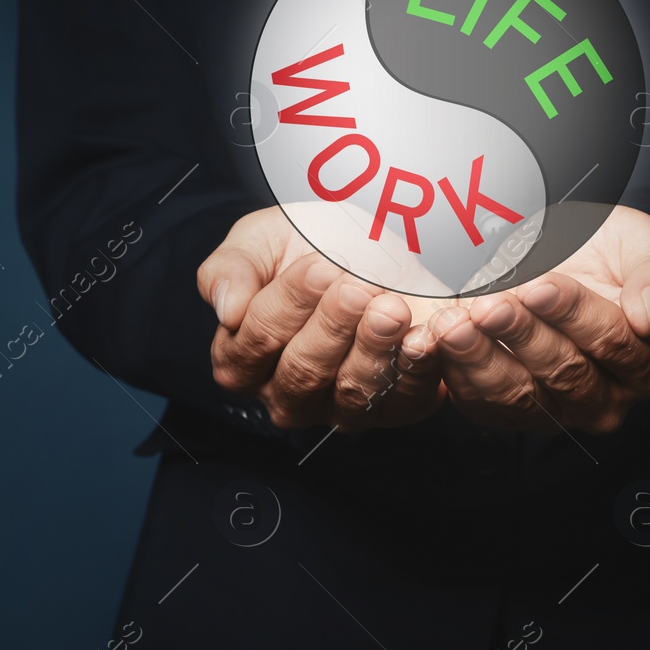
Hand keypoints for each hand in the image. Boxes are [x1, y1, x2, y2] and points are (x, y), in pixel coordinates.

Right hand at [197, 207, 448, 429]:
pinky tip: (422, 338)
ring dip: (373, 348)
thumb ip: (228, 271)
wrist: (378, 247)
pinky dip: (416, 369)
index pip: (255, 343)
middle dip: (332, 326)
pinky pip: (404, 400)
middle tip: (357, 288)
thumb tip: (226, 309)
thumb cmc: (309, 246)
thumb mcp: (259, 241)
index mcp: (242, 360)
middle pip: (302, 373)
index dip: (287, 305)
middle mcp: (287, 395)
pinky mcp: (394, 407)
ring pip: (351, 393)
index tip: (318, 267)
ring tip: (390, 308)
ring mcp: (340, 407)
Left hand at [425, 205, 649, 433]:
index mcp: (648, 363)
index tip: (540, 285)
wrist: (549, 253)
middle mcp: (606, 398)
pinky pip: (483, 404)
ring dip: (484, 358)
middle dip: (523, 335)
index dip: (574, 313)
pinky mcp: (509, 414)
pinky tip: (444, 340)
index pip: (612, 341)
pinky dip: (459, 372)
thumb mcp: (642, 244)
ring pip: (520, 395)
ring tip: (458, 323)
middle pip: (565, 372)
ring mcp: (556, 411)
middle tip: (492, 304)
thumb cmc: (598, 251)